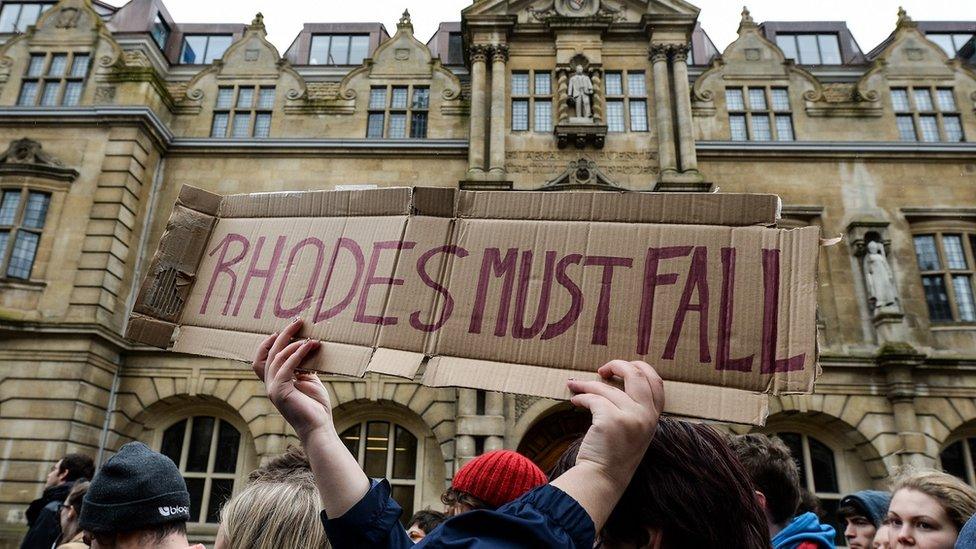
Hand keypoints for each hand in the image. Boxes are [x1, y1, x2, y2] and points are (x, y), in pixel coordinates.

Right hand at [253, 319, 331, 439]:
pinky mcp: (280, 392)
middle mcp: (270, 385)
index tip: (285, 330)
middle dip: (283, 335)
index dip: (269, 343)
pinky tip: (309, 346)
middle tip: (298, 322)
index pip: (262, 359)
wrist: (318, 427)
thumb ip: (303, 367)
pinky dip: (298, 354)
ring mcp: (273, 389)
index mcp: (274, 382)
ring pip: (277, 358)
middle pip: (268, 353)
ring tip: (310, 337)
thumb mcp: (309, 381)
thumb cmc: (316, 407)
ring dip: (294, 344)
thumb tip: (307, 349)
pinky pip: (286, 367)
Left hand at [566, 360, 663, 490]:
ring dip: (587, 384)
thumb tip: (614, 379)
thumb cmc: (614, 454)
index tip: (623, 367)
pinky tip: (574, 401)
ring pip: (606, 387)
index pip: (657, 382)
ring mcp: (631, 417)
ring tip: (575, 386)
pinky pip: (593, 399)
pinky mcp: (611, 420)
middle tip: (602, 369)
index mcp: (654, 417)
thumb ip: (634, 409)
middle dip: (617, 365)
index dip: (640, 368)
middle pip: (637, 374)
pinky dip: (581, 397)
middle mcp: (646, 415)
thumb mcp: (635, 430)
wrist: (602, 478)